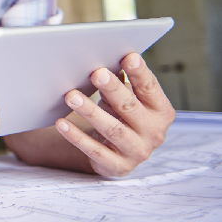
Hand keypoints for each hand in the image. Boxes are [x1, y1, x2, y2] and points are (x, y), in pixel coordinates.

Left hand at [56, 52, 174, 176]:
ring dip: (91, 111)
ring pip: (112, 129)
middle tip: (96, 73)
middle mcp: (154, 132)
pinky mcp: (117, 166)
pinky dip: (76, 137)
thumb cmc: (120, 114)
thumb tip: (104, 55)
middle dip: (113, 89)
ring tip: (71, 95)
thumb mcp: (125, 97)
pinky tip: (61, 123)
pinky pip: (94, 150)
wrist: (117, 152)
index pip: (150, 88)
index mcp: (161, 110)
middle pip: (130, 107)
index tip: (128, 56)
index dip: (140, 73)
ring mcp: (137, 151)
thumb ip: (121, 80)